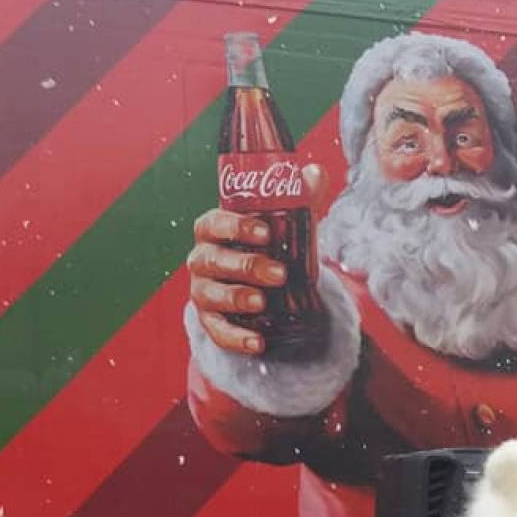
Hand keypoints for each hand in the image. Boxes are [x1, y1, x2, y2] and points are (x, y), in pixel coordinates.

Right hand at [187, 166, 327, 354]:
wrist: (260, 288)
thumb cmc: (267, 247)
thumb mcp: (283, 224)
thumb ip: (299, 199)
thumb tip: (315, 173)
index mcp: (213, 231)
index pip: (213, 223)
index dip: (235, 227)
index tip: (265, 233)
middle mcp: (201, 260)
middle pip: (213, 260)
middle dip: (246, 266)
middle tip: (280, 273)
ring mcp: (203, 292)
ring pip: (211, 295)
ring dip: (237, 298)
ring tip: (263, 302)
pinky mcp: (211, 322)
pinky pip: (218, 332)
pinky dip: (237, 339)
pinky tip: (258, 343)